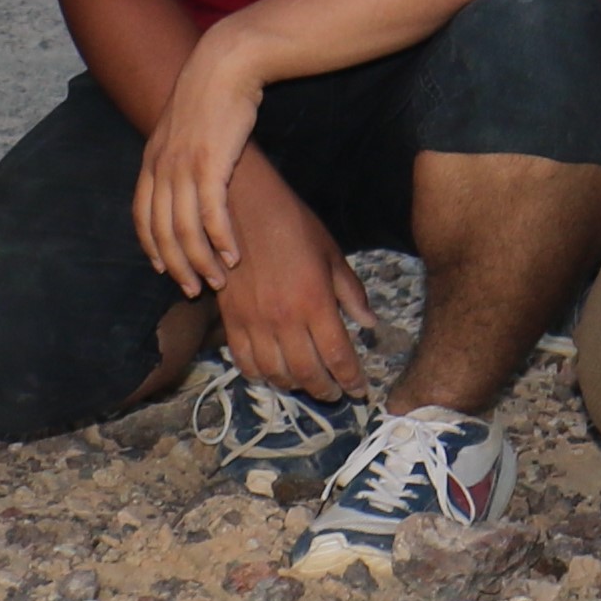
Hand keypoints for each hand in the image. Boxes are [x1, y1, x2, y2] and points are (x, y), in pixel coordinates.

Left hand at [133, 28, 266, 297]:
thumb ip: (181, 155)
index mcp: (152, 159)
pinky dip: (220, 239)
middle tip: (195, 289)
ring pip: (184, 230)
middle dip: (177, 267)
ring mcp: (183, 167)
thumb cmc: (212, 93)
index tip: (164, 270)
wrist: (226, 64)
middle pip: (161, 232)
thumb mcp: (184, 127)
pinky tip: (233, 254)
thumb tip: (189, 177)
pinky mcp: (210, 164)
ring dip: (201, 261)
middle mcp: (161, 167)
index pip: (142, 217)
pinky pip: (210, 214)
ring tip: (218, 279)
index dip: (152, 247)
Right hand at [209, 164, 372, 402]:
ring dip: (294, 386)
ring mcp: (255, 323)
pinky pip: (245, 362)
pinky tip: (272, 373)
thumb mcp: (331, 254)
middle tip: (336, 393)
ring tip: (307, 385)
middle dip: (326, 390)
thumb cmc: (293, 225)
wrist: (242, 207)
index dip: (351, 379)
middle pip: (308, 372)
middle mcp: (285, 319)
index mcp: (315, 302)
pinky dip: (260, 376)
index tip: (360, 390)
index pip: (337, 355)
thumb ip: (350, 292)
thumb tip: (369, 323)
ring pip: (276, 373)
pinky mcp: (231, 321)